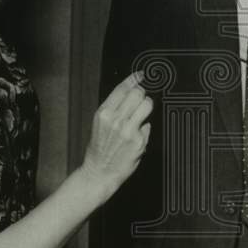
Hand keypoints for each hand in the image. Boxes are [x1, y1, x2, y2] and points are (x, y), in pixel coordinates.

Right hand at [81, 72, 152, 198]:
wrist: (99, 172)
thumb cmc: (99, 149)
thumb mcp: (99, 124)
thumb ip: (114, 109)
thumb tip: (131, 94)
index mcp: (104, 113)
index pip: (122, 88)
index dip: (133, 79)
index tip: (140, 75)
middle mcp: (116, 119)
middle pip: (138, 93)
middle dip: (141, 95)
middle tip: (140, 101)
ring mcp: (129, 130)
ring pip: (147, 105)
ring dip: (146, 107)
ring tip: (142, 114)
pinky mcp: (139, 141)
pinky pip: (148, 125)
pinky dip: (145, 128)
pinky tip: (137, 135)